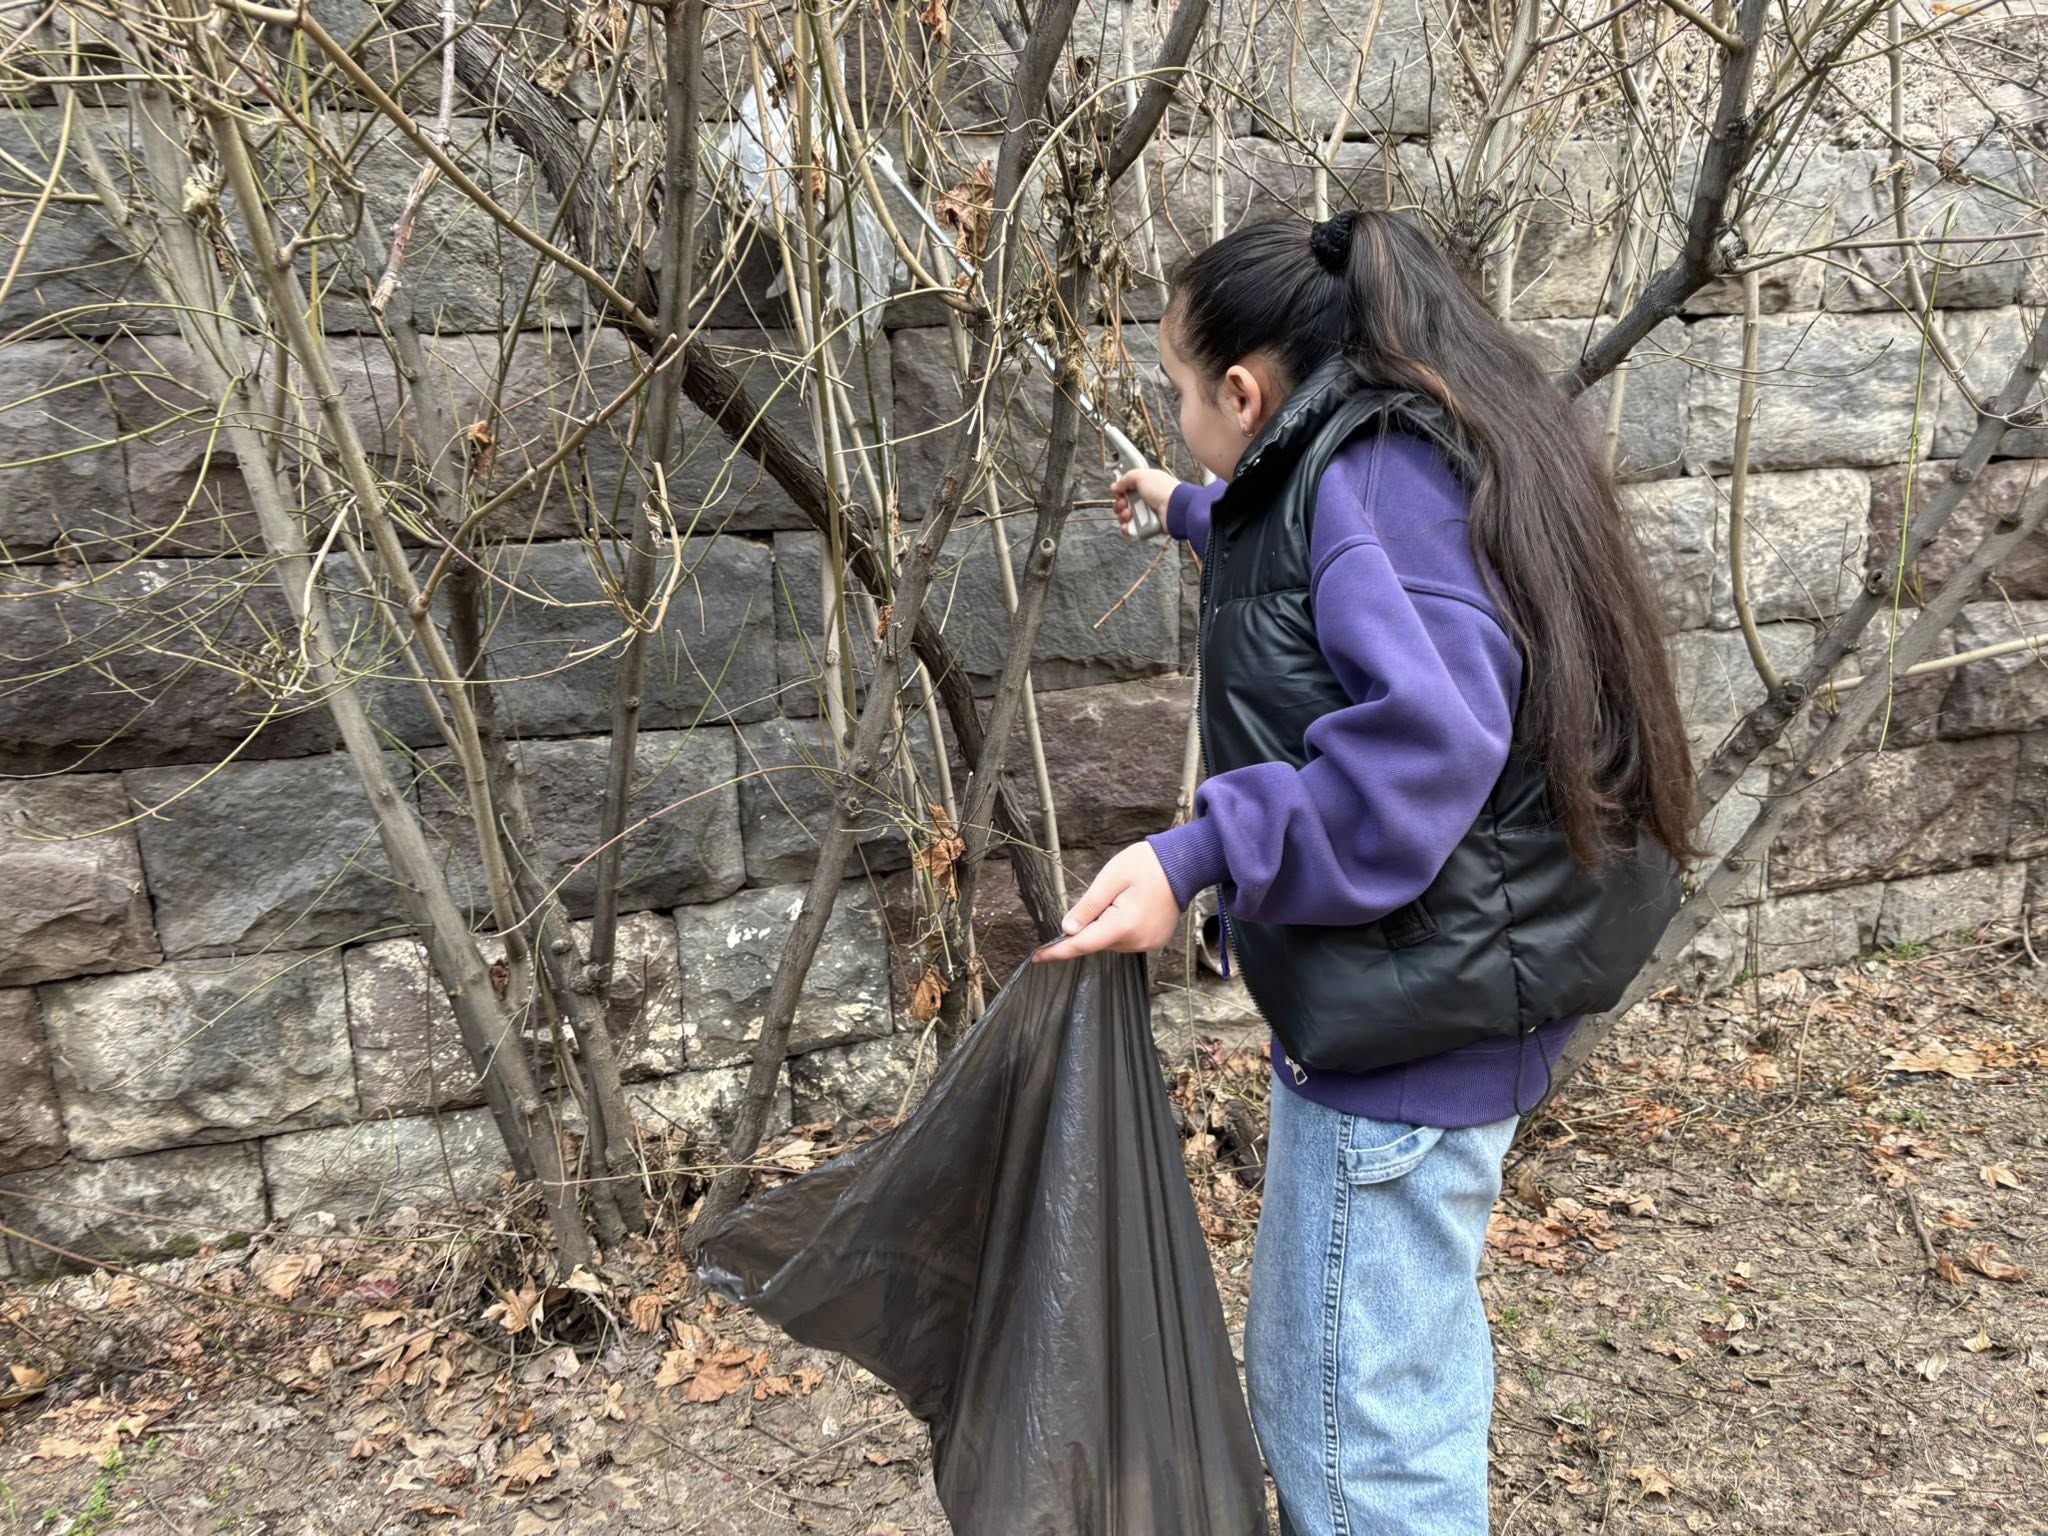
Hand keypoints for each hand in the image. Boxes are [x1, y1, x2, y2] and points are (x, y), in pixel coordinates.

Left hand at [1035, 843, 1181, 962]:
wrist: (1184, 863)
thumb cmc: (1147, 865)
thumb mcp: (1110, 878)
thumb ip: (1088, 905)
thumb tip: (1067, 929)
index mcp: (1124, 925)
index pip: (1083, 944)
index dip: (1058, 951)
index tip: (1037, 958)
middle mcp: (1137, 941)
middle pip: (1098, 941)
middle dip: (1090, 924)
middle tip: (1105, 895)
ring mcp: (1148, 943)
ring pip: (1111, 941)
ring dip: (1106, 925)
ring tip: (1122, 897)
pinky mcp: (1155, 941)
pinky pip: (1126, 939)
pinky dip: (1119, 927)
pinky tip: (1130, 907)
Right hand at [1111, 467, 1179, 536]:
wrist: (1175, 508)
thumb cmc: (1162, 489)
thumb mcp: (1141, 475)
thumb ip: (1126, 478)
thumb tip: (1115, 486)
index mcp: (1146, 486)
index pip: (1127, 490)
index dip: (1120, 492)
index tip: (1119, 493)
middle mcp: (1147, 499)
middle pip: (1125, 504)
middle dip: (1120, 505)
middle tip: (1124, 504)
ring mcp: (1148, 514)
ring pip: (1127, 518)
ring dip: (1123, 517)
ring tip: (1128, 515)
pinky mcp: (1149, 527)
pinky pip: (1133, 530)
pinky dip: (1127, 529)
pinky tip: (1127, 526)